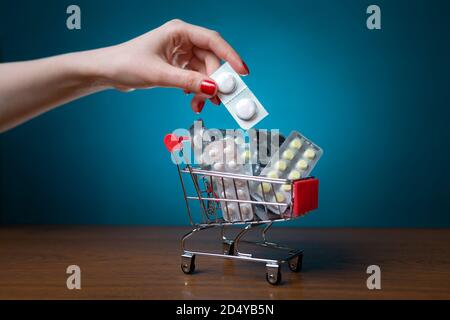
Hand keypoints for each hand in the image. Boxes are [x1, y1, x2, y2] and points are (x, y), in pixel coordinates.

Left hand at [97, 19, 248, 112]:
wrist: (106, 72)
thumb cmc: (126, 63)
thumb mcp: (160, 74)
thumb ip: (188, 82)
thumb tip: (213, 89)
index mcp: (179, 32)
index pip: (213, 41)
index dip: (230, 57)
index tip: (242, 73)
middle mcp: (182, 40)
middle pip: (210, 60)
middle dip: (214, 81)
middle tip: (218, 99)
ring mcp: (180, 53)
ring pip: (204, 71)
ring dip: (205, 89)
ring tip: (201, 105)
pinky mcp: (176, 65)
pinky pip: (195, 77)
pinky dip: (196, 89)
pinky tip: (192, 100)